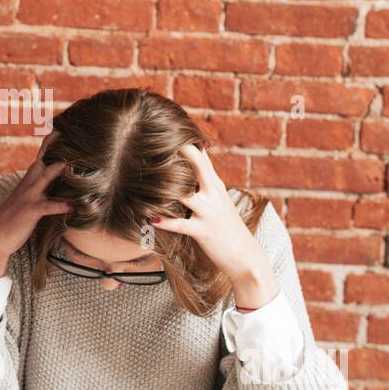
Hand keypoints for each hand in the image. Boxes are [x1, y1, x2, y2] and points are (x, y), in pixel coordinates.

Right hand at [0, 133, 72, 279]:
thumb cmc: (13, 219)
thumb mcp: (27, 199)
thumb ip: (41, 189)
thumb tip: (60, 184)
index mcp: (29, 180)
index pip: (41, 156)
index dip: (51, 142)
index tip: (64, 127)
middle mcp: (29, 184)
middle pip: (43, 160)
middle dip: (56, 146)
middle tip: (74, 133)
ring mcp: (29, 196)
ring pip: (46, 177)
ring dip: (60, 170)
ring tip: (75, 163)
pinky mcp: (30, 211)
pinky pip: (47, 207)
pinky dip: (60, 206)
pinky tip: (73, 206)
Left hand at [150, 143, 278, 307]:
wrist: (247, 257)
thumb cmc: (228, 228)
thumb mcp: (220, 200)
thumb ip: (207, 182)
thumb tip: (195, 162)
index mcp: (216, 185)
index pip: (201, 156)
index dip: (184, 142)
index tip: (163, 132)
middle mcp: (213, 193)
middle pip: (196, 164)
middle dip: (178, 151)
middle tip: (152, 140)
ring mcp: (209, 212)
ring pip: (184, 192)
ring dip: (163, 187)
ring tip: (141, 181)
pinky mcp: (203, 231)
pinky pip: (180, 224)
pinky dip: (163, 221)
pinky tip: (149, 218)